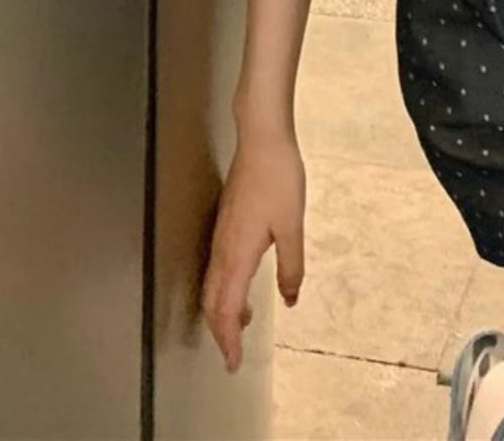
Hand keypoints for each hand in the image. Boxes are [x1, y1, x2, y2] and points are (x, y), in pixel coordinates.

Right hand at [200, 131, 305, 373]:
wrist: (262, 140)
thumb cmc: (279, 179)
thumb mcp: (292, 226)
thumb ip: (291, 267)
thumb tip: (290, 299)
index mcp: (238, 254)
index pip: (225, 309)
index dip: (228, 340)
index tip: (233, 363)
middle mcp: (223, 249)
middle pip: (212, 302)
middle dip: (220, 332)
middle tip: (232, 354)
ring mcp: (221, 235)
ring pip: (212, 286)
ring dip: (221, 311)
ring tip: (240, 326)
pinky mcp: (226, 224)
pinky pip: (218, 269)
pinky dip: (224, 289)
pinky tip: (241, 286)